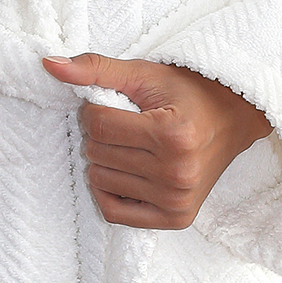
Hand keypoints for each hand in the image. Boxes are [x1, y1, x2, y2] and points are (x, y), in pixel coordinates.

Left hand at [41, 53, 271, 229]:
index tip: (115, 104)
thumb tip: (48, 64)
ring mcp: (177, 200)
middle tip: (128, 125)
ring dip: (106, 160)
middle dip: (102, 135)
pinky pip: (115, 212)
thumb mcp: (143, 74)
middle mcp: (176, 172)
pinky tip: (125, 173)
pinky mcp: (176, 218)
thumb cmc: (188, 94)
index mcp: (172, 135)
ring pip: (100, 181)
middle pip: (97, 154)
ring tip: (132, 145)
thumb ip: (95, 69)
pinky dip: (109, 192)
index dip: (95, 110)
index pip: (98, 125)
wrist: (232, 118)